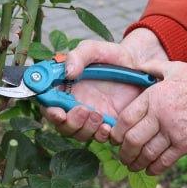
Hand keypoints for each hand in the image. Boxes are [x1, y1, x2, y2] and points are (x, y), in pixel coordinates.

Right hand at [40, 35, 166, 144]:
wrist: (138, 65)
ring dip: (85, 128)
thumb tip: (67, 72)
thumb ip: (77, 57)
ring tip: (99, 115)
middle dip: (70, 122)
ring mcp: (90, 116)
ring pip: (78, 133)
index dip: (49, 111)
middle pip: (61, 124)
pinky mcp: (107, 124)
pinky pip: (99, 137)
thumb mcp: (94, 50)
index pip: (48, 104)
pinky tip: (107, 127)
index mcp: (65, 87)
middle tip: (84, 110)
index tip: (58, 112)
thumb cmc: (112, 56)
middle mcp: (74, 104)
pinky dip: (100, 135)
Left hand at [111, 60, 186, 175]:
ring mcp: (174, 131)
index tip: (114, 139)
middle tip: (121, 156)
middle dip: (123, 152)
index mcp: (154, 96)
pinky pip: (164, 161)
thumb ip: (152, 67)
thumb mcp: (174, 68)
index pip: (125, 119)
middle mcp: (161, 115)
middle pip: (132, 140)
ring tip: (132, 166)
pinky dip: (154, 168)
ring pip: (147, 154)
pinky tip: (150, 169)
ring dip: (136, 163)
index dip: (116, 133)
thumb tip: (136, 66)